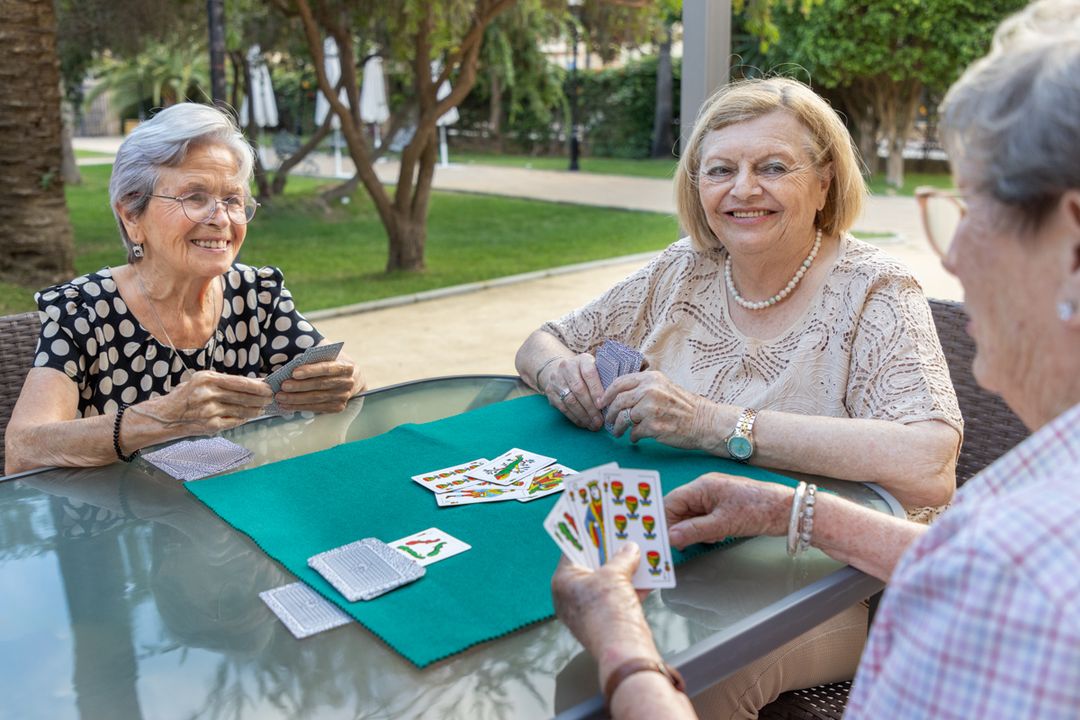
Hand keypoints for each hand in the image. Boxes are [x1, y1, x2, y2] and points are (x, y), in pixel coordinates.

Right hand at [134, 370, 273, 434]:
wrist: (164, 416)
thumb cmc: (186, 396)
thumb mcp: (202, 381)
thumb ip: (225, 382)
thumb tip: (253, 382)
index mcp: (207, 378)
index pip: (240, 381)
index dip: (257, 386)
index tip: (269, 386)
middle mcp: (208, 394)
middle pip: (243, 396)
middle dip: (260, 398)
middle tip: (270, 398)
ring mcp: (209, 411)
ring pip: (241, 410)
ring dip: (255, 410)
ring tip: (262, 408)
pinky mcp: (210, 425)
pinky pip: (234, 421)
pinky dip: (243, 419)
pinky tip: (249, 417)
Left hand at [276, 352, 364, 413]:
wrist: (351, 380)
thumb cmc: (333, 366)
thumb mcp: (329, 358)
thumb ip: (315, 358)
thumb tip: (293, 362)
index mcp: (346, 367)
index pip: (327, 368)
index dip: (310, 371)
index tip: (294, 372)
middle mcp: (347, 383)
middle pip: (320, 385)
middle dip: (299, 386)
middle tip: (283, 386)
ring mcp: (343, 397)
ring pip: (316, 398)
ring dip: (296, 398)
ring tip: (280, 397)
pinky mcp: (337, 407)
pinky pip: (316, 408)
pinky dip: (300, 407)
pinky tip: (287, 405)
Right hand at [542, 354, 604, 430]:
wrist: (560, 370)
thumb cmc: (586, 373)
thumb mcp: (595, 369)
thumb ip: (605, 379)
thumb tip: (616, 399)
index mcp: (582, 360)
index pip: (589, 374)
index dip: (596, 390)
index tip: (602, 405)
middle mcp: (567, 367)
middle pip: (579, 389)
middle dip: (591, 408)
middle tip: (600, 421)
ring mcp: (556, 379)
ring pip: (570, 400)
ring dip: (583, 415)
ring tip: (593, 425)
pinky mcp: (550, 391)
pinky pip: (563, 407)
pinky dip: (574, 417)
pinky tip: (583, 423)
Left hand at [552, 543, 653, 657]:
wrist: (623, 650)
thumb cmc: (608, 613)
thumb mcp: (616, 575)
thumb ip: (622, 557)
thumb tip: (629, 549)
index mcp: (563, 581)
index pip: (572, 550)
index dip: (587, 535)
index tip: (598, 524)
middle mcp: (569, 596)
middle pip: (590, 566)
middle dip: (608, 552)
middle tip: (621, 536)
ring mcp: (586, 611)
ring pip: (605, 582)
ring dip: (622, 569)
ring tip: (637, 552)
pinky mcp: (603, 622)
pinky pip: (616, 598)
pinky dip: (630, 588)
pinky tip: (647, 576)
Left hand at [601, 371, 718, 449]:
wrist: (706, 422)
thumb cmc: (685, 407)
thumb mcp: (664, 387)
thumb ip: (644, 388)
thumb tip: (619, 395)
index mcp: (651, 379)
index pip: (620, 382)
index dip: (607, 394)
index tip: (602, 402)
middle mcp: (650, 391)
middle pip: (618, 401)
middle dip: (609, 413)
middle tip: (608, 421)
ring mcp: (651, 408)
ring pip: (623, 418)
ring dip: (618, 427)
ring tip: (618, 432)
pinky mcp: (654, 426)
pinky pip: (634, 433)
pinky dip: (633, 437)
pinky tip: (636, 438)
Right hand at [665, 473, 791, 548]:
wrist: (788, 511)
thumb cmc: (758, 510)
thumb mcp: (723, 524)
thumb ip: (694, 530)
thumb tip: (671, 537)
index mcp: (702, 486)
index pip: (671, 502)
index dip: (665, 521)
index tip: (664, 540)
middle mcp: (705, 488)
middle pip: (679, 509)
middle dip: (681, 527)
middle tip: (683, 545)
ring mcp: (715, 496)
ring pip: (692, 515)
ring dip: (695, 530)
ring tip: (710, 538)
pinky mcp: (723, 504)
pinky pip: (704, 517)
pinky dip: (706, 529)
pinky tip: (718, 535)